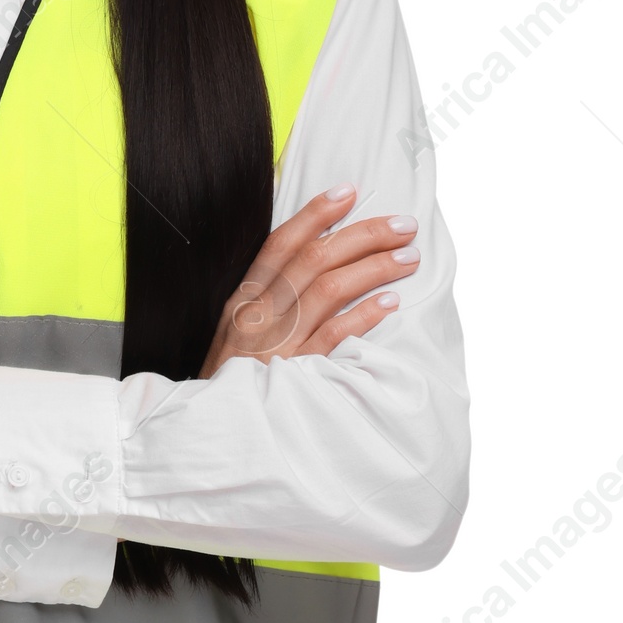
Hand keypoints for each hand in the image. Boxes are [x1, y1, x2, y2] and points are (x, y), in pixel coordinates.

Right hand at [199, 185, 419, 373]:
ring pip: (328, 289)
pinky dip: (363, 316)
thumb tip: (311, 263)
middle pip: (314, 259)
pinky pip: (334, 336)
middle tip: (402, 225)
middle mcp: (259, 314)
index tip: (348, 191)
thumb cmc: (232, 380)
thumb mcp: (235, 332)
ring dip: (373, 268)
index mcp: (244, 299)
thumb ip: (266, 300)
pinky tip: (389, 302)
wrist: (214, 431)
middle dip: (363, 235)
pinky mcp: (295, 373)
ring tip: (408, 257)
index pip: (281, 244)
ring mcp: (277, 343)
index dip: (315, 214)